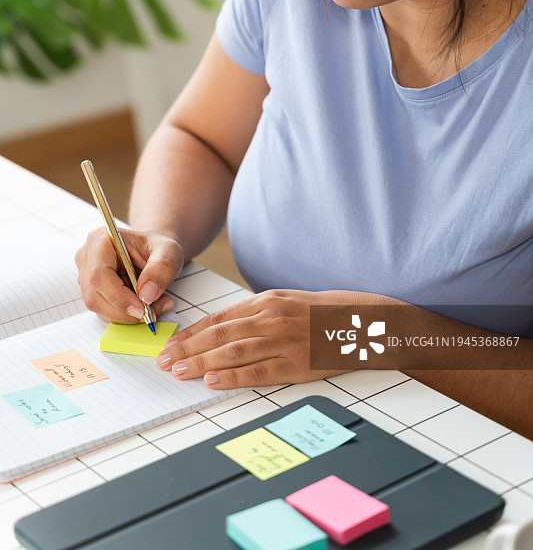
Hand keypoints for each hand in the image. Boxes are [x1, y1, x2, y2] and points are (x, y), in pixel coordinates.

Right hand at [75, 227, 182, 323]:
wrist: (153, 251)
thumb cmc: (157, 247)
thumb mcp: (169, 251)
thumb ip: (161, 268)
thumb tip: (147, 294)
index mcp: (100, 239)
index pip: (100, 274)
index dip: (119, 296)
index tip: (142, 309)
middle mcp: (87, 257)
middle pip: (95, 295)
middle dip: (125, 311)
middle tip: (153, 312)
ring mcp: (86, 275)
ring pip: (99, 307)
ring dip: (126, 315)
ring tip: (154, 306)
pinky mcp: (92, 291)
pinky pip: (104, 311)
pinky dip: (125, 315)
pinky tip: (144, 306)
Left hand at [155, 288, 345, 388]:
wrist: (356, 322)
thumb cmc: (315, 314)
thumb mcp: (282, 302)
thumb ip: (251, 315)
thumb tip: (216, 330)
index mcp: (264, 302)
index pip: (218, 318)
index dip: (190, 333)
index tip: (169, 344)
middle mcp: (269, 318)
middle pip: (219, 334)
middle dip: (187, 348)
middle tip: (163, 361)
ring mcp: (282, 340)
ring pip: (233, 351)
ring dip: (202, 362)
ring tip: (179, 371)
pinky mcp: (294, 363)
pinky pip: (258, 371)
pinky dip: (233, 376)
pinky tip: (213, 380)